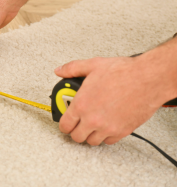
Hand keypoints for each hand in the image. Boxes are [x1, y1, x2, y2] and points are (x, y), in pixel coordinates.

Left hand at [54, 54, 176, 145]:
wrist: (148, 79)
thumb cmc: (123, 73)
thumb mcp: (92, 65)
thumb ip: (72, 69)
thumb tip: (60, 71)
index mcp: (82, 104)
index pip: (64, 125)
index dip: (63, 124)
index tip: (65, 122)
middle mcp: (92, 119)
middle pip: (76, 137)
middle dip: (75, 130)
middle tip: (78, 123)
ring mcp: (107, 127)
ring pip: (92, 141)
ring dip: (90, 134)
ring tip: (92, 124)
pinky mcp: (121, 131)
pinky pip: (108, 141)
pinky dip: (105, 136)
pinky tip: (106, 125)